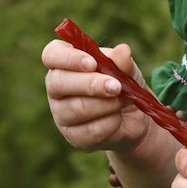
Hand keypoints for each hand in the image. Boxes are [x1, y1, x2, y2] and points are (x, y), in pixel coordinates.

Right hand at [42, 38, 151, 154]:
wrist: (135, 116)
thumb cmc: (123, 84)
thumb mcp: (126, 69)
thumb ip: (123, 61)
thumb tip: (123, 51)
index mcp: (64, 63)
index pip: (51, 55)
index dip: (68, 58)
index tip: (92, 63)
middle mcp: (56, 88)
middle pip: (58, 83)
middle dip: (91, 84)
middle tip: (116, 87)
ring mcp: (61, 114)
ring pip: (76, 108)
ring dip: (106, 105)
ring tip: (122, 101)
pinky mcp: (73, 136)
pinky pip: (88, 131)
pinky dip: (110, 123)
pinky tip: (118, 119)